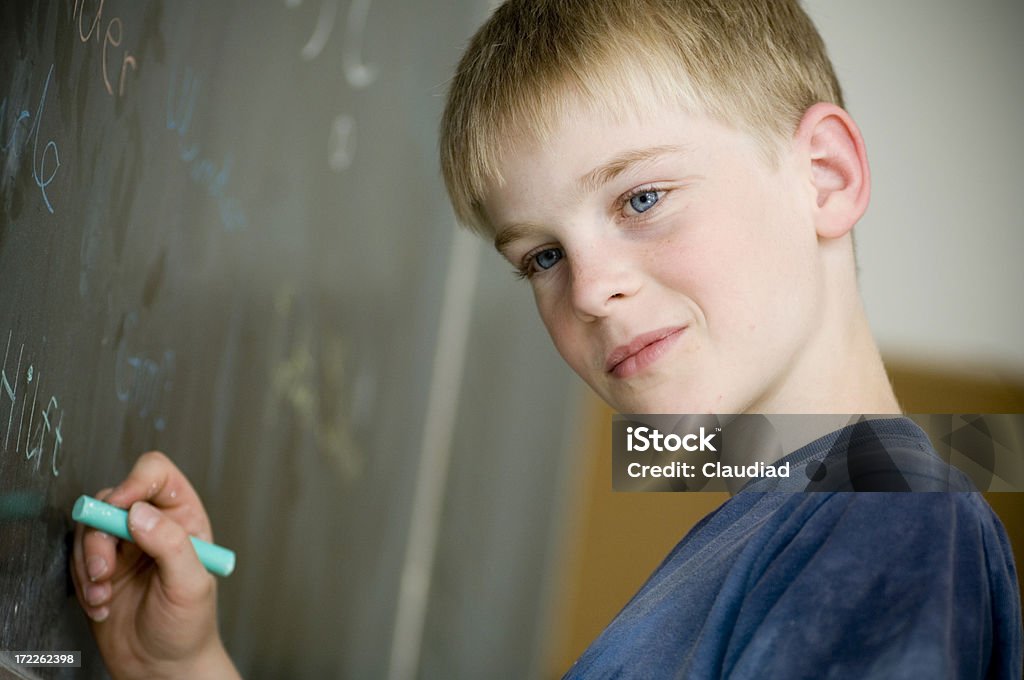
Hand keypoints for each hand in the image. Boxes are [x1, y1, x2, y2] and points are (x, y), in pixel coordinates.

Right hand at [71, 451, 239, 679]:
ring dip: (88, 563)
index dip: (136, 481)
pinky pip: (76, 556)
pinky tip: (101, 604)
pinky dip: (82, 582)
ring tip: (103, 594)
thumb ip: (170, 544)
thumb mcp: (190, 584)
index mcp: (183, 517)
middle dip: (101, 535)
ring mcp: (124, 545)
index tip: (122, 506)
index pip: (156, 474)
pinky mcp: (101, 566)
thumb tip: (140, 512)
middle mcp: (152, 524)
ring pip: (89, 527)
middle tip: (103, 570)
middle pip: (113, 498)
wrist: (162, 665)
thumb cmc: (188, 626)